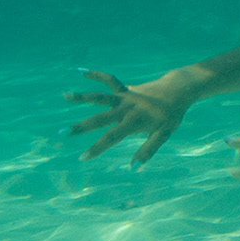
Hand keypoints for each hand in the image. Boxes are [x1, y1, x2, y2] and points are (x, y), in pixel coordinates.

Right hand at [66, 69, 196, 165]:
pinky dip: (97, 75)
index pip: (111, 138)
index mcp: (133, 121)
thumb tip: (134, 169)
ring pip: (100, 96)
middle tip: (61, 133)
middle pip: (99, 118)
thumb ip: (148, 151)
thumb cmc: (170, 115)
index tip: (82, 158)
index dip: (96, 149)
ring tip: (64, 96)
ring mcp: (124, 96)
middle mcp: (126, 108)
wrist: (178, 91)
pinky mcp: (125, 88)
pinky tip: (81, 72)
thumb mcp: (163, 135)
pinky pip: (109, 79)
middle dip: (80, 127)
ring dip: (82, 96)